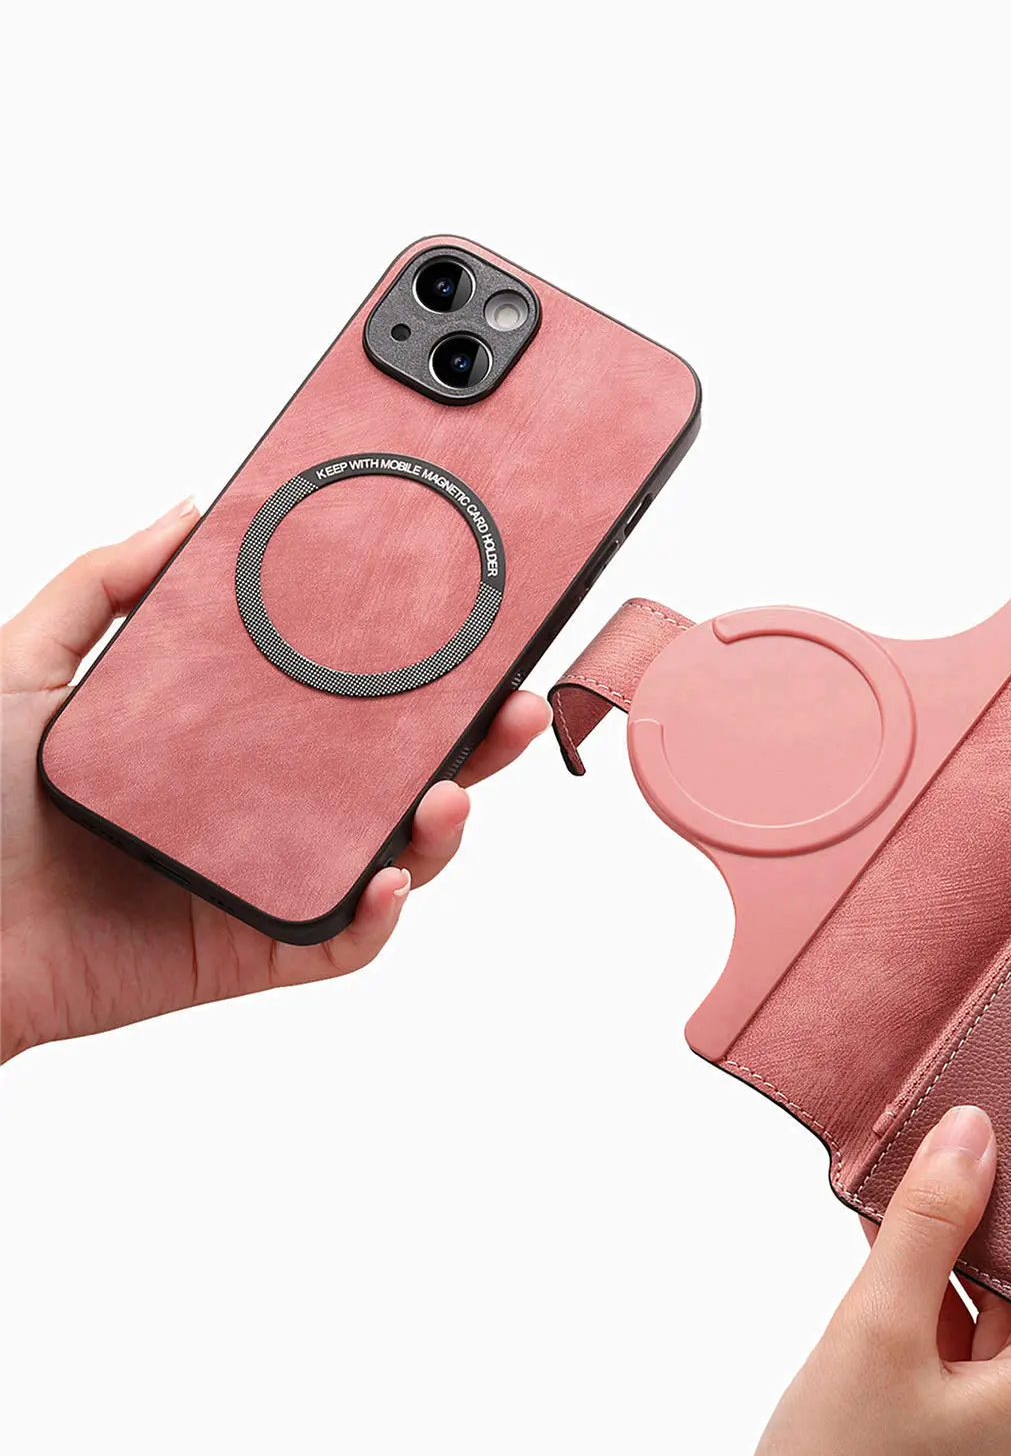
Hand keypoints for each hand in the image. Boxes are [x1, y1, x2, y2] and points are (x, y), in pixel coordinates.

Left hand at [0, 498, 549, 1061]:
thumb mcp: (25, 664)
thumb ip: (103, 582)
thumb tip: (193, 508)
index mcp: (236, 737)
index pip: (352, 699)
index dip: (424, 669)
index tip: (474, 626)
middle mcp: (269, 804)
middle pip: (401, 773)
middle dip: (477, 742)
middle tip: (515, 700)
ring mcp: (268, 875)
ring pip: (395, 854)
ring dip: (446, 825)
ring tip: (455, 791)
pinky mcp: (254, 948)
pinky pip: (340, 940)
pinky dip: (377, 916)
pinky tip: (383, 875)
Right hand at [715, 1106, 1010, 1455]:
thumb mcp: (880, 1326)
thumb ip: (929, 1223)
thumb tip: (973, 1134)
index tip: (975, 1139)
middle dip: (967, 1230)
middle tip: (917, 1166)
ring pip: (986, 1325)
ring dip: (938, 1271)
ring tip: (886, 1212)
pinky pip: (961, 1364)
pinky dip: (925, 1318)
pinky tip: (881, 1274)